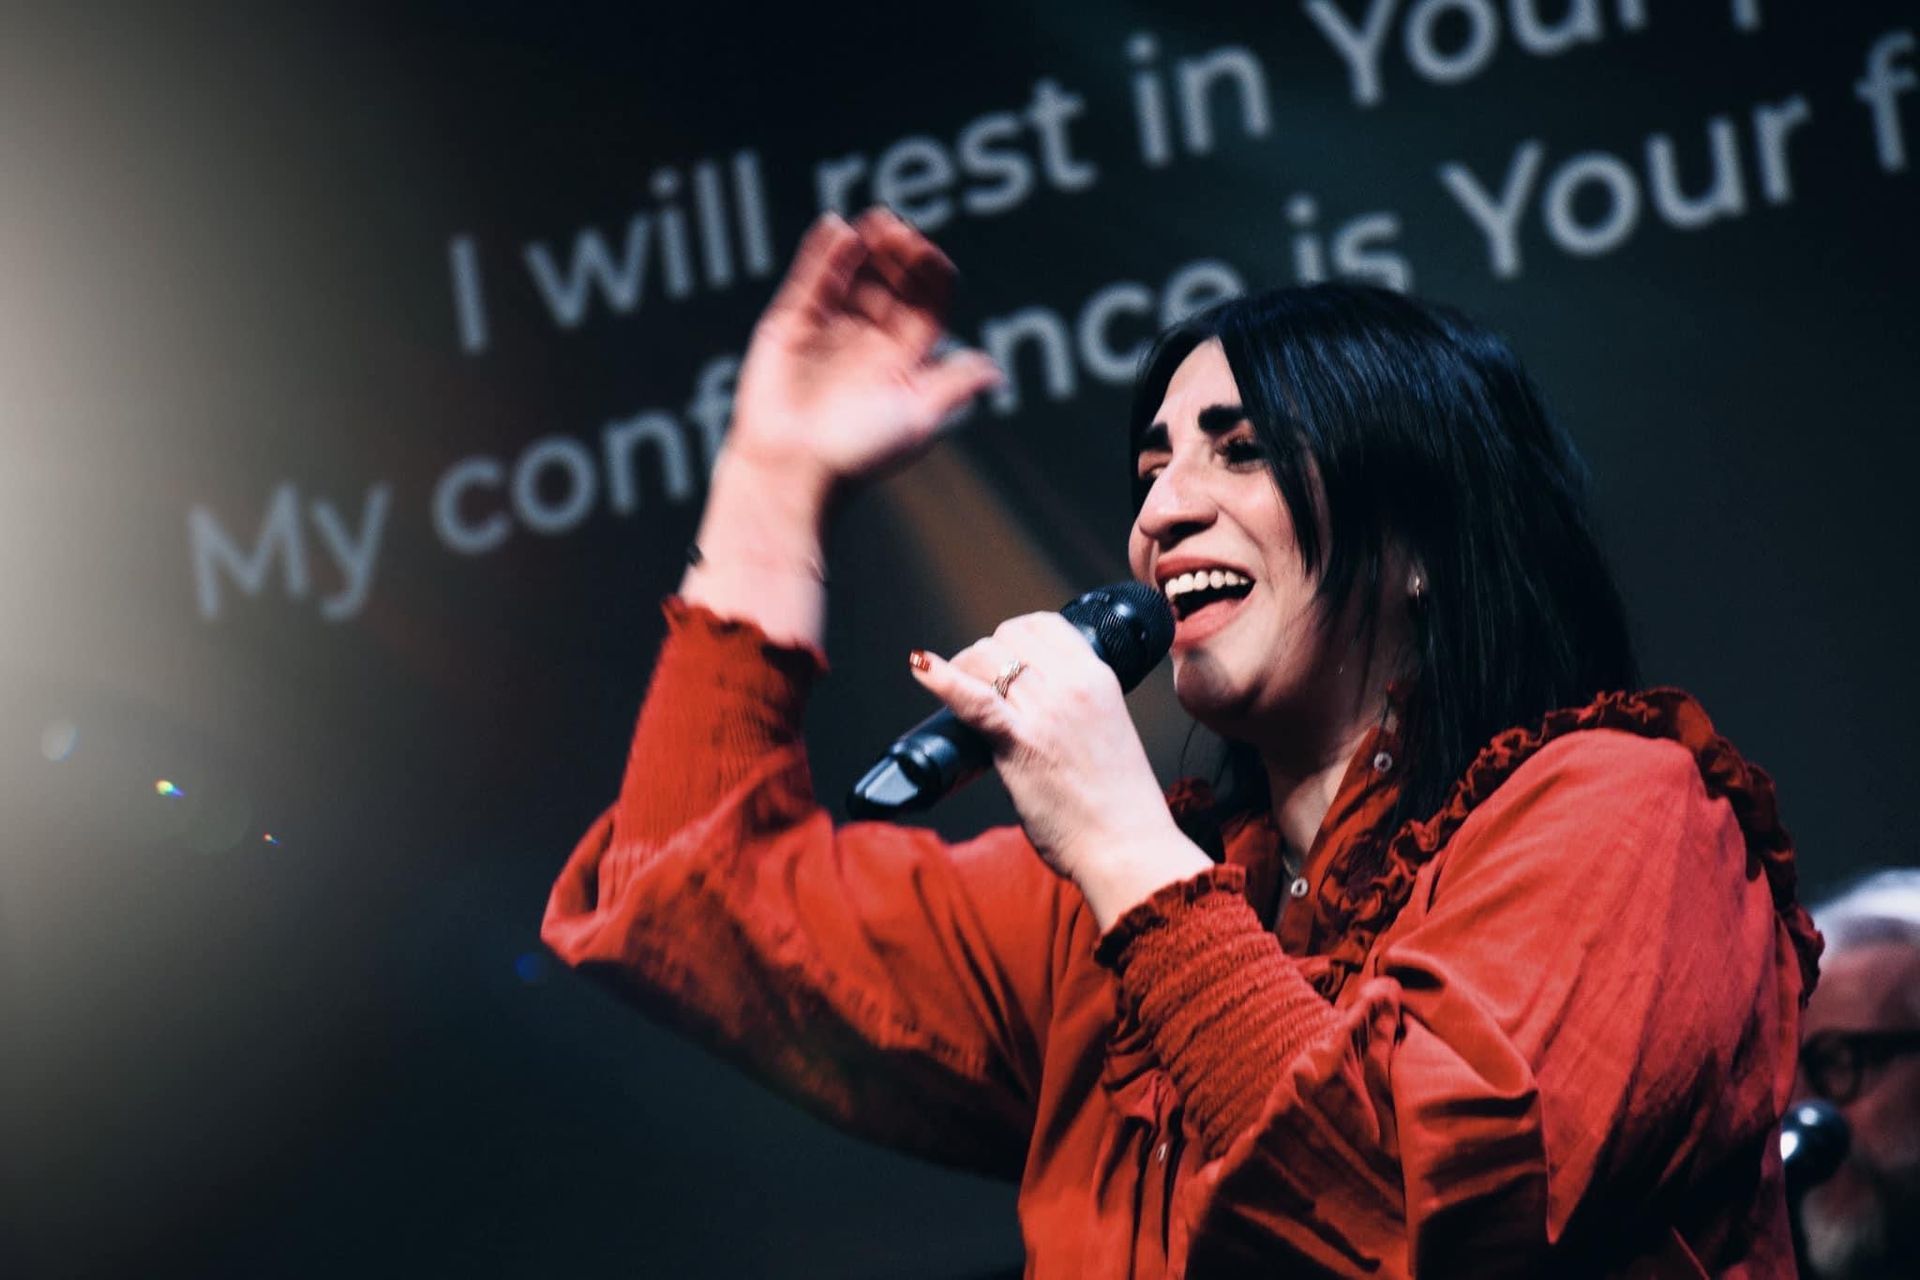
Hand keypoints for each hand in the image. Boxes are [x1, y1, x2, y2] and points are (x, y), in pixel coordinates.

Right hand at [725, 208, 1002, 506]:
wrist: (792, 469)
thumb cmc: (857, 453)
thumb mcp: (918, 418)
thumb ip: (954, 386)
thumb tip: (996, 372)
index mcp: (901, 361)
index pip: (924, 304)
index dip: (929, 276)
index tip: (928, 254)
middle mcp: (867, 343)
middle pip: (892, 285)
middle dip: (899, 257)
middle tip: (898, 229)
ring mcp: (829, 332)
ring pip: (853, 278)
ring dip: (866, 249)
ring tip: (874, 223)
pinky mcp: (791, 327)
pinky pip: (812, 283)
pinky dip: (825, 255)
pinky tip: (839, 229)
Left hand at [910, 613, 1212, 924]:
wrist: (1127, 847)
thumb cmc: (1118, 802)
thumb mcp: (1107, 731)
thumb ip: (1076, 709)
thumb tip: (1033, 706)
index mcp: (1099, 677)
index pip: (1044, 624)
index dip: (1014, 636)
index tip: (1005, 657)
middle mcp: (1072, 685)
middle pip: (1008, 638)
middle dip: (986, 655)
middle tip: (977, 684)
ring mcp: (1045, 711)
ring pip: (986, 659)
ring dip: (964, 669)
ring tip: (958, 691)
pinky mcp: (1019, 742)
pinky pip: (971, 698)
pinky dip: (940, 678)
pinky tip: (919, 665)